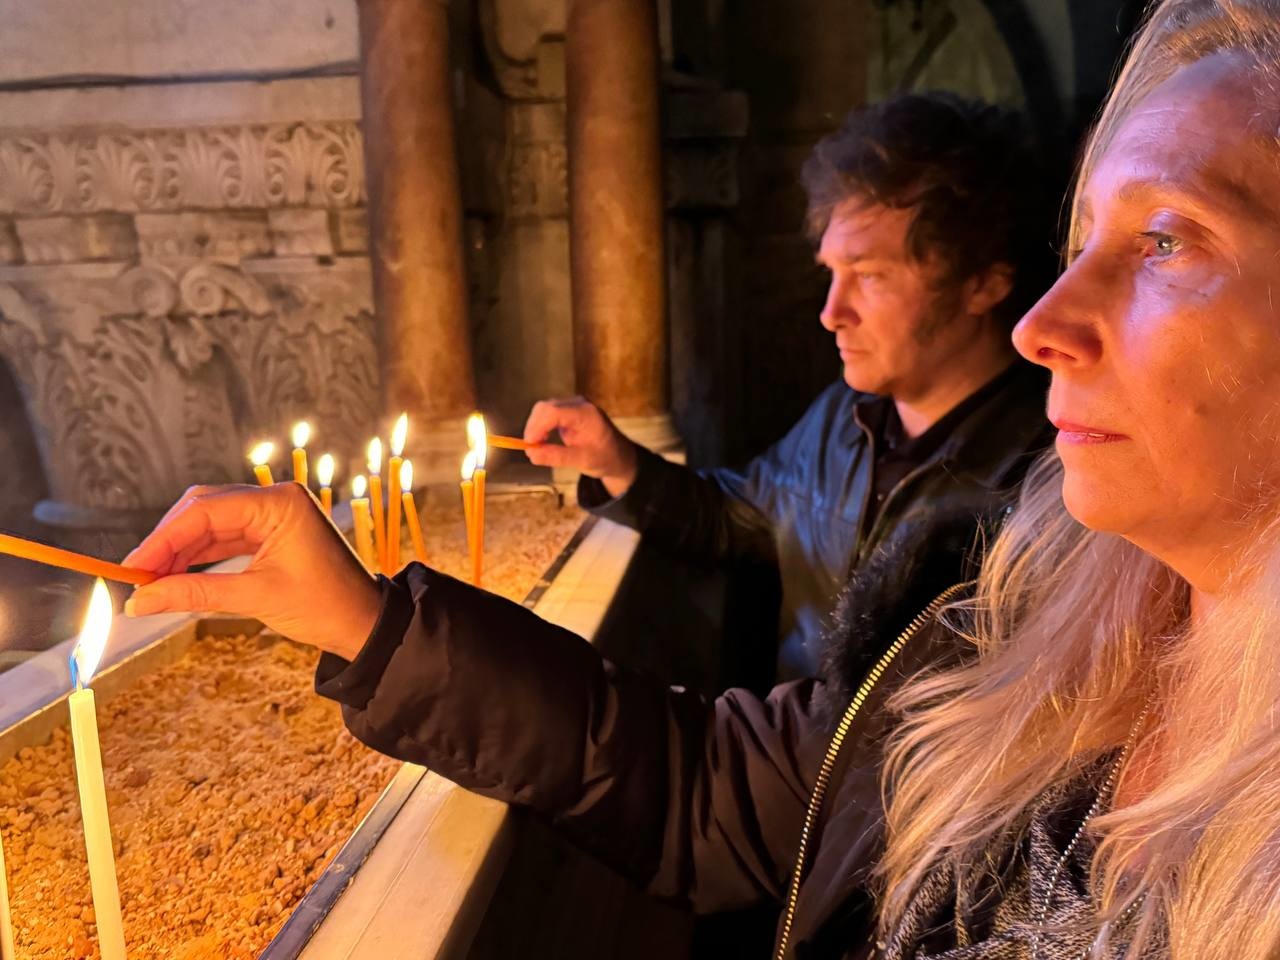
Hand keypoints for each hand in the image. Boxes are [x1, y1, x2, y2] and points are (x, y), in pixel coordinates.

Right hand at [122, 483, 380, 659]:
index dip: (163, 539)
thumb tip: (142, 600)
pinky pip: (227, 537)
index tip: (132, 567)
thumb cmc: (324, 606)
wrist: (365, 623)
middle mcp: (276, 499)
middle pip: (204, 509)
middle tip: (136, 576)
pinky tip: (176, 576)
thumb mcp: (255, 598)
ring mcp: (275, 514)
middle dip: (168, 542)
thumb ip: (195, 594)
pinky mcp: (273, 532)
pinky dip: (201, 556)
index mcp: (279, 503)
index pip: (205, 510)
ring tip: (150, 581)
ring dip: (181, 551)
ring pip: (212, 524)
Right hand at [523, 397, 639, 497]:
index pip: (553, 412)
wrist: (619, 455)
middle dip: (534, 427)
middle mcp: (579, 404)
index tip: (529, 445)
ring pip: (544, 409)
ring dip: (536, 427)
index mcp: (586, 414)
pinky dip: (541, 426)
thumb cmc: (604, 458)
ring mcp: (574, 405)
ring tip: (537, 447)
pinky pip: (548, 413)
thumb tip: (531, 453)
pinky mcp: (569, 410)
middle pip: (545, 407)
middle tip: (531, 449)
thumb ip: (556, 457)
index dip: (536, 427)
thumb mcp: (582, 461)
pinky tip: (543, 440)